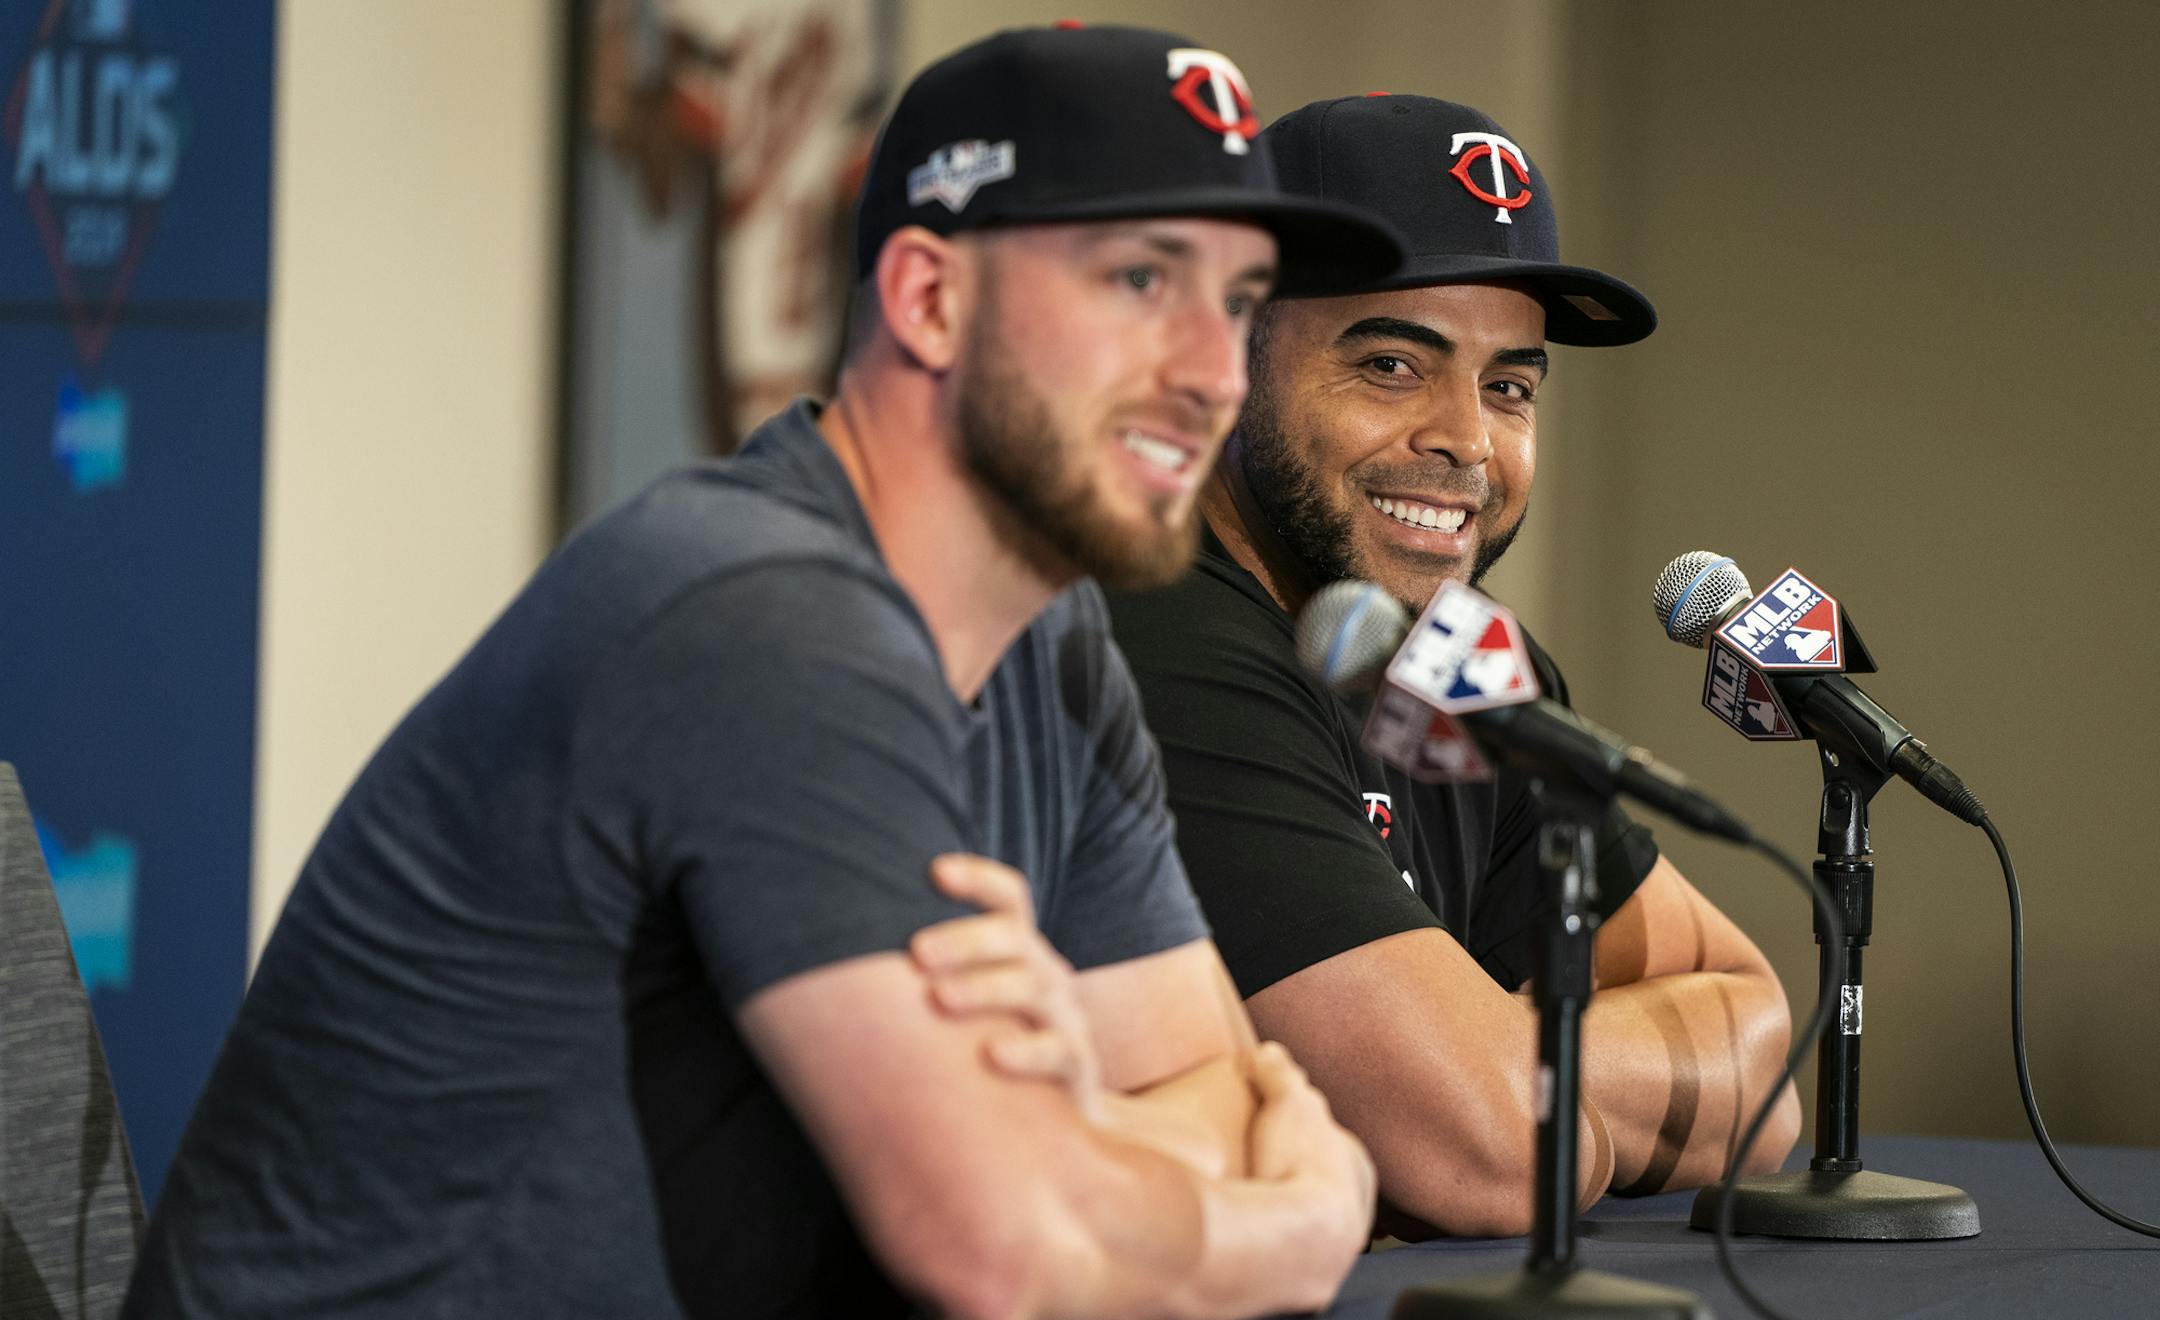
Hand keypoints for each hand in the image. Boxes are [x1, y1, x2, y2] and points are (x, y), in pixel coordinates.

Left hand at [910, 854, 1102, 1119]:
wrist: (1057, 1114)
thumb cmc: (985, 1048)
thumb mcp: (966, 1005)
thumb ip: (926, 978)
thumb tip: (833, 959)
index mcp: (1018, 951)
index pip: (1008, 898)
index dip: (978, 879)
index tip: (935, 871)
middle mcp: (1044, 974)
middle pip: (1014, 938)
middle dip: (966, 940)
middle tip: (918, 951)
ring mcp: (1064, 1016)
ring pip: (1032, 987)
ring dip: (985, 988)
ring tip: (941, 998)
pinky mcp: (1075, 1064)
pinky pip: (1056, 1051)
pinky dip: (1026, 1052)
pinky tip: (992, 1055)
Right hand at [1245, 1042, 1376, 1241]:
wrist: (1298, 1239)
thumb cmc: (1298, 1162)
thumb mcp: (1286, 1100)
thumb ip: (1278, 1072)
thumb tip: (1266, 1052)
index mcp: (1357, 1165)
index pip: (1326, 1142)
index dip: (1295, 1131)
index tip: (1268, 1130)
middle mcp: (1358, 1209)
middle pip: (1320, 1184)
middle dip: (1293, 1175)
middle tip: (1257, 1168)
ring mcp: (1336, 1247)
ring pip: (1307, 1221)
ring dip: (1283, 1212)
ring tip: (1249, 1205)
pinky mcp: (1310, 1278)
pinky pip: (1289, 1253)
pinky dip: (1271, 1241)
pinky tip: (1251, 1236)